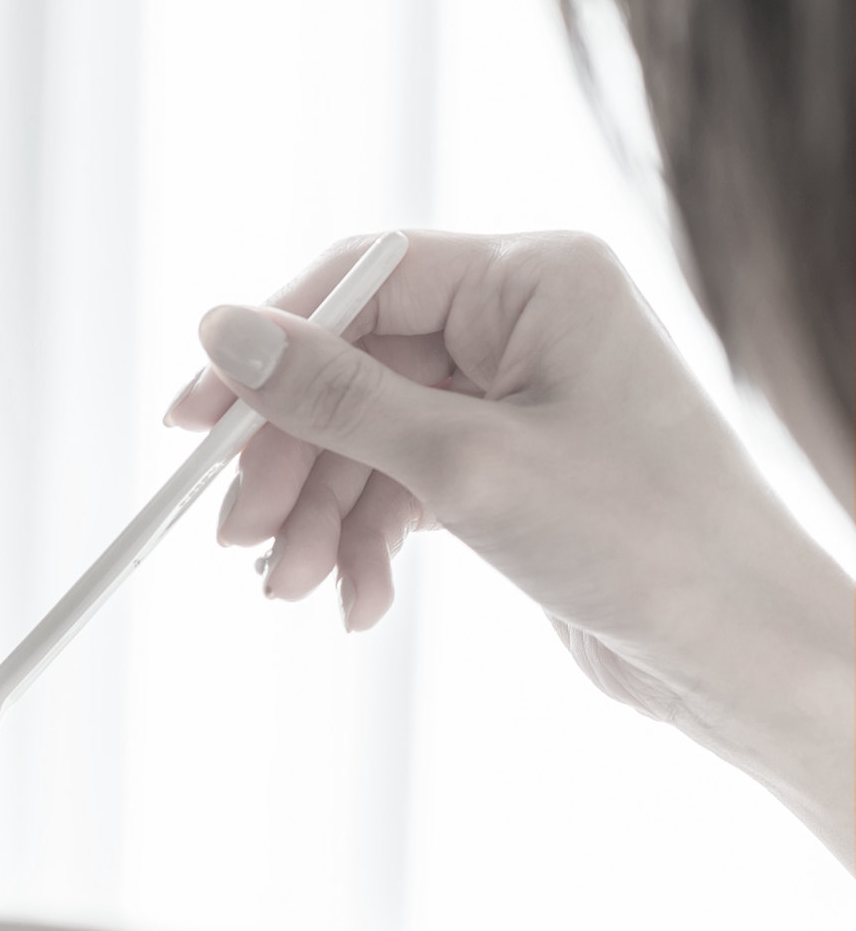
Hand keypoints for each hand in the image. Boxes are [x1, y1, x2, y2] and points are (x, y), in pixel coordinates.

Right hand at [172, 231, 853, 865]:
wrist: (737, 651)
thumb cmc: (640, 539)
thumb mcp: (464, 465)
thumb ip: (335, 398)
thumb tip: (223, 333)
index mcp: (534, 278)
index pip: (361, 280)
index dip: (267, 348)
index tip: (194, 420)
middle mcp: (524, 324)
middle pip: (354, 371)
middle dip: (293, 463)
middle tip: (239, 538)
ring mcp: (514, 399)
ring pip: (369, 442)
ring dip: (322, 520)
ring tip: (296, 590)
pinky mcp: (506, 470)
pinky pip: (402, 488)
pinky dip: (369, 544)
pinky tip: (360, 601)